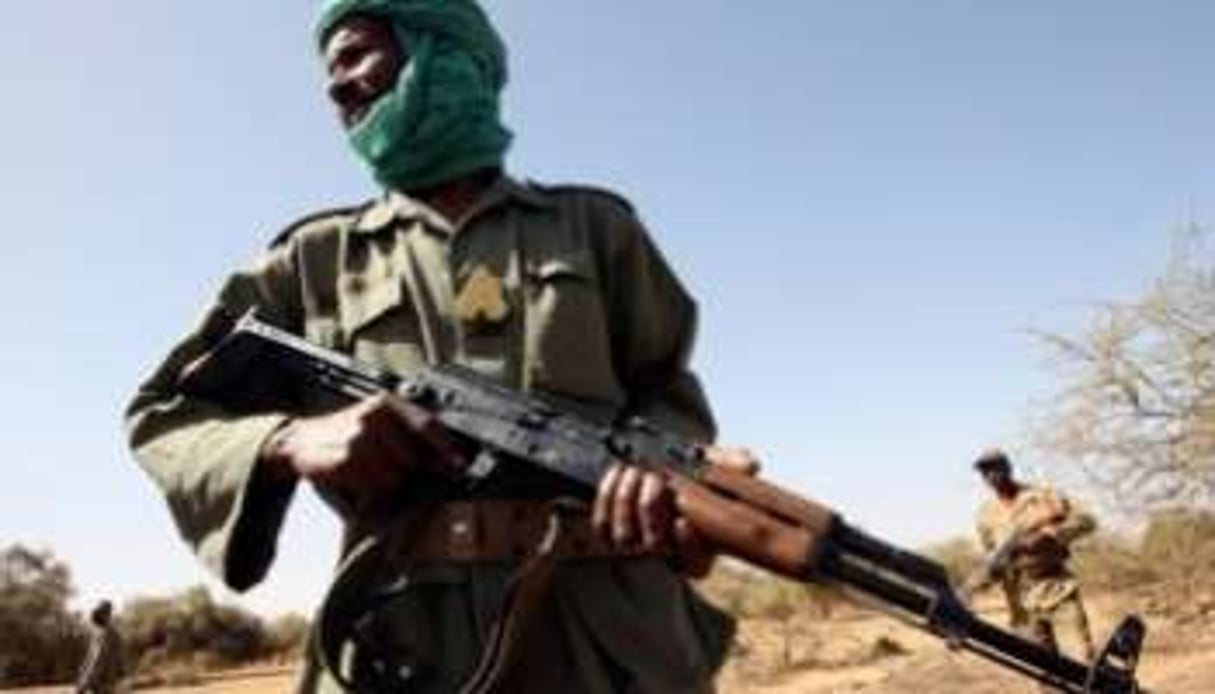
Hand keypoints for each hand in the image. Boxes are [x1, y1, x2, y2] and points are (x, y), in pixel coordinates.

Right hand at [259, 394, 463, 507]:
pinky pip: (374, 485)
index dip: (445, 447)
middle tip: (384, 464)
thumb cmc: (345, 433)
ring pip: (395, 475)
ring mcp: (360, 437)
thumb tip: (448, 459)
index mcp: (387, 403)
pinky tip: (354, 475)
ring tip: (366, 469)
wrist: (301, 440)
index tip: (460, 465)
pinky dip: (368, 487)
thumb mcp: (378, 422)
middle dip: (406, 468)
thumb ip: (411, 436)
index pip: (427, 424)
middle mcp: (376, 416)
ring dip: (384, 480)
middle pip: (413, 458)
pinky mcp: (346, 458)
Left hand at [591, 445, 760, 573]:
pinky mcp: (609, 532)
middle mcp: (665, 551)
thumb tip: (750, 464)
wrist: (648, 460)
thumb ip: (731, 463)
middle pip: (655, 548)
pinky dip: (607, 498)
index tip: (684, 521)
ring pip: (626, 538)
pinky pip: (602, 527)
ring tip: (635, 471)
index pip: (696, 566)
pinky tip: (618, 473)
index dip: (689, 549)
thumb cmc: (687, 468)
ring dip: (628, 501)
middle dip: (652, 512)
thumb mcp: (712, 463)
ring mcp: (635, 543)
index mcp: (697, 545)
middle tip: (656, 480)